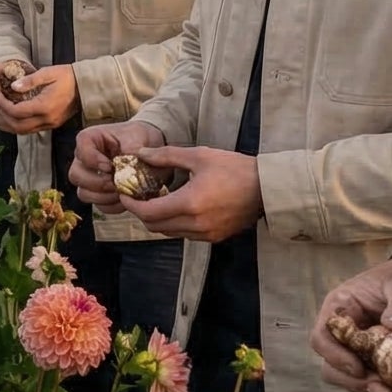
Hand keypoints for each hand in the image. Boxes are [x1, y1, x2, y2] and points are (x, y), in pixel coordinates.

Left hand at [0, 65, 79, 134]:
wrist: (85, 87)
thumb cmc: (67, 77)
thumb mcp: (48, 73)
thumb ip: (30, 80)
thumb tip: (12, 86)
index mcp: (45, 106)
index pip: (17, 111)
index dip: (3, 104)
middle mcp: (47, 119)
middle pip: (17, 125)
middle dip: (2, 115)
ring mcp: (49, 124)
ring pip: (22, 131)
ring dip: (7, 124)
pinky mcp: (51, 125)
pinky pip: (29, 130)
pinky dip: (16, 126)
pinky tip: (9, 118)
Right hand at [67, 120, 166, 206]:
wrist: (147, 149)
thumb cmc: (138, 138)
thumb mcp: (138, 136)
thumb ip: (133, 147)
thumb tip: (130, 161)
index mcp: (90, 139)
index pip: (81, 149)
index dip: (93, 160)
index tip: (110, 166)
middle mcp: (83, 160)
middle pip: (76, 175)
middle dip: (97, 183)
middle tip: (116, 182)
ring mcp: (88, 178)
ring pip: (84, 193)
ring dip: (104, 197)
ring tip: (123, 191)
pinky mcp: (98, 194)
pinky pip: (98, 205)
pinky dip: (112, 205)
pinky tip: (125, 198)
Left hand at [121, 146, 261, 242]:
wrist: (267, 188)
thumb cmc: (235, 168)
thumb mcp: (199, 156)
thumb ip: (167, 156)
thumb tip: (141, 154)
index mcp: (190, 203)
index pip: (148, 213)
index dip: (131, 205)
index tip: (124, 194)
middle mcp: (196, 224)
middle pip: (154, 227)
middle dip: (142, 213)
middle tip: (137, 197)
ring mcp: (206, 234)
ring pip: (169, 232)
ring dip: (158, 219)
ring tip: (156, 200)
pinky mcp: (215, 237)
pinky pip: (185, 234)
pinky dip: (175, 224)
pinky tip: (177, 207)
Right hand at [312, 249, 391, 391]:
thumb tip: (391, 325)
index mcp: (343, 306)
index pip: (322, 337)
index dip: (335, 356)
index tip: (359, 368)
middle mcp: (347, 329)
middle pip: (331, 365)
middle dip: (351, 378)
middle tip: (380, 383)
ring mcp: (363, 347)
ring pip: (350, 378)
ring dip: (368, 386)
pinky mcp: (380, 360)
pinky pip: (374, 381)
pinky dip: (386, 387)